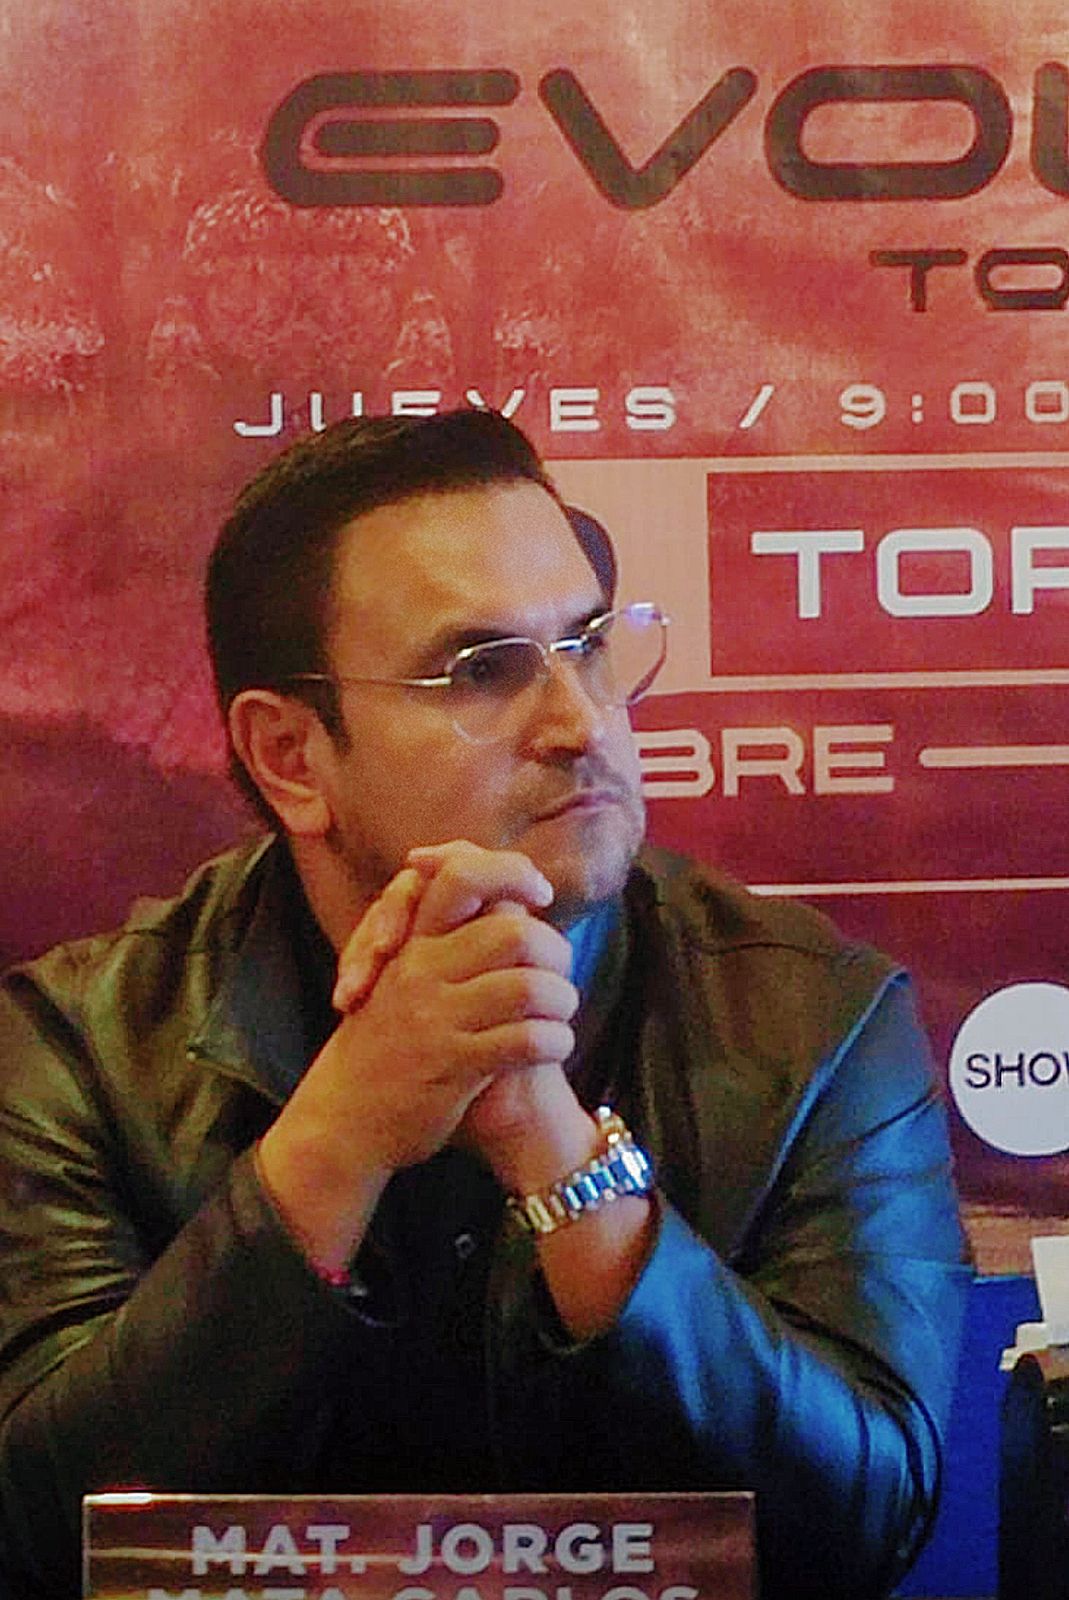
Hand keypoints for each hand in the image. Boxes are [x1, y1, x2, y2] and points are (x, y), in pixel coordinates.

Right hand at [332, 842, 594, 1188]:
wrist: (342, 1118)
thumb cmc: (384, 1043)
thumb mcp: (401, 977)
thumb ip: (444, 937)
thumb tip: (506, 898)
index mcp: (412, 940)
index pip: (463, 874)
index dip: (512, 873)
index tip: (540, 894)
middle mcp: (421, 969)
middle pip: (515, 932)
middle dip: (555, 951)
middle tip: (561, 972)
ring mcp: (435, 1017)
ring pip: (528, 988)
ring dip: (562, 1000)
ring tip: (562, 1013)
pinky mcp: (452, 1065)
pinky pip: (525, 1041)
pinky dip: (554, 1041)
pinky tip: (554, 1046)